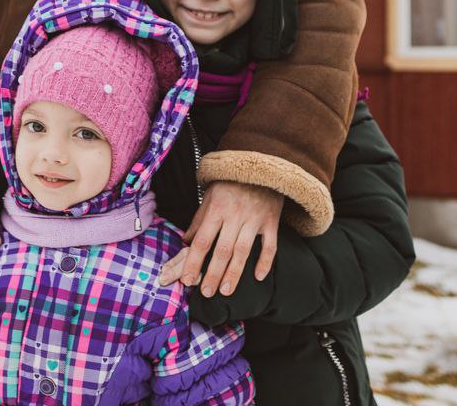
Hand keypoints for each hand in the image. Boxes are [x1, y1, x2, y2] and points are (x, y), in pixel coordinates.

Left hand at [159, 181, 281, 296]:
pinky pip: (270, 245)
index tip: (187, 280)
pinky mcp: (271, 220)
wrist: (260, 163)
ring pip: (243, 251)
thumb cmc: (230, 182)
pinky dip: (265, 262)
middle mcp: (234, 214)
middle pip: (222, 250)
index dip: (194, 262)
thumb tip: (185, 241)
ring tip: (226, 291)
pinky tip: (258, 277)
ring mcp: (254, 218)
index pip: (202, 240)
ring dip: (234, 273)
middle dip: (213, 274)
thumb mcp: (209, 195)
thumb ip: (198, 219)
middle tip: (206, 293)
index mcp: (216, 208)